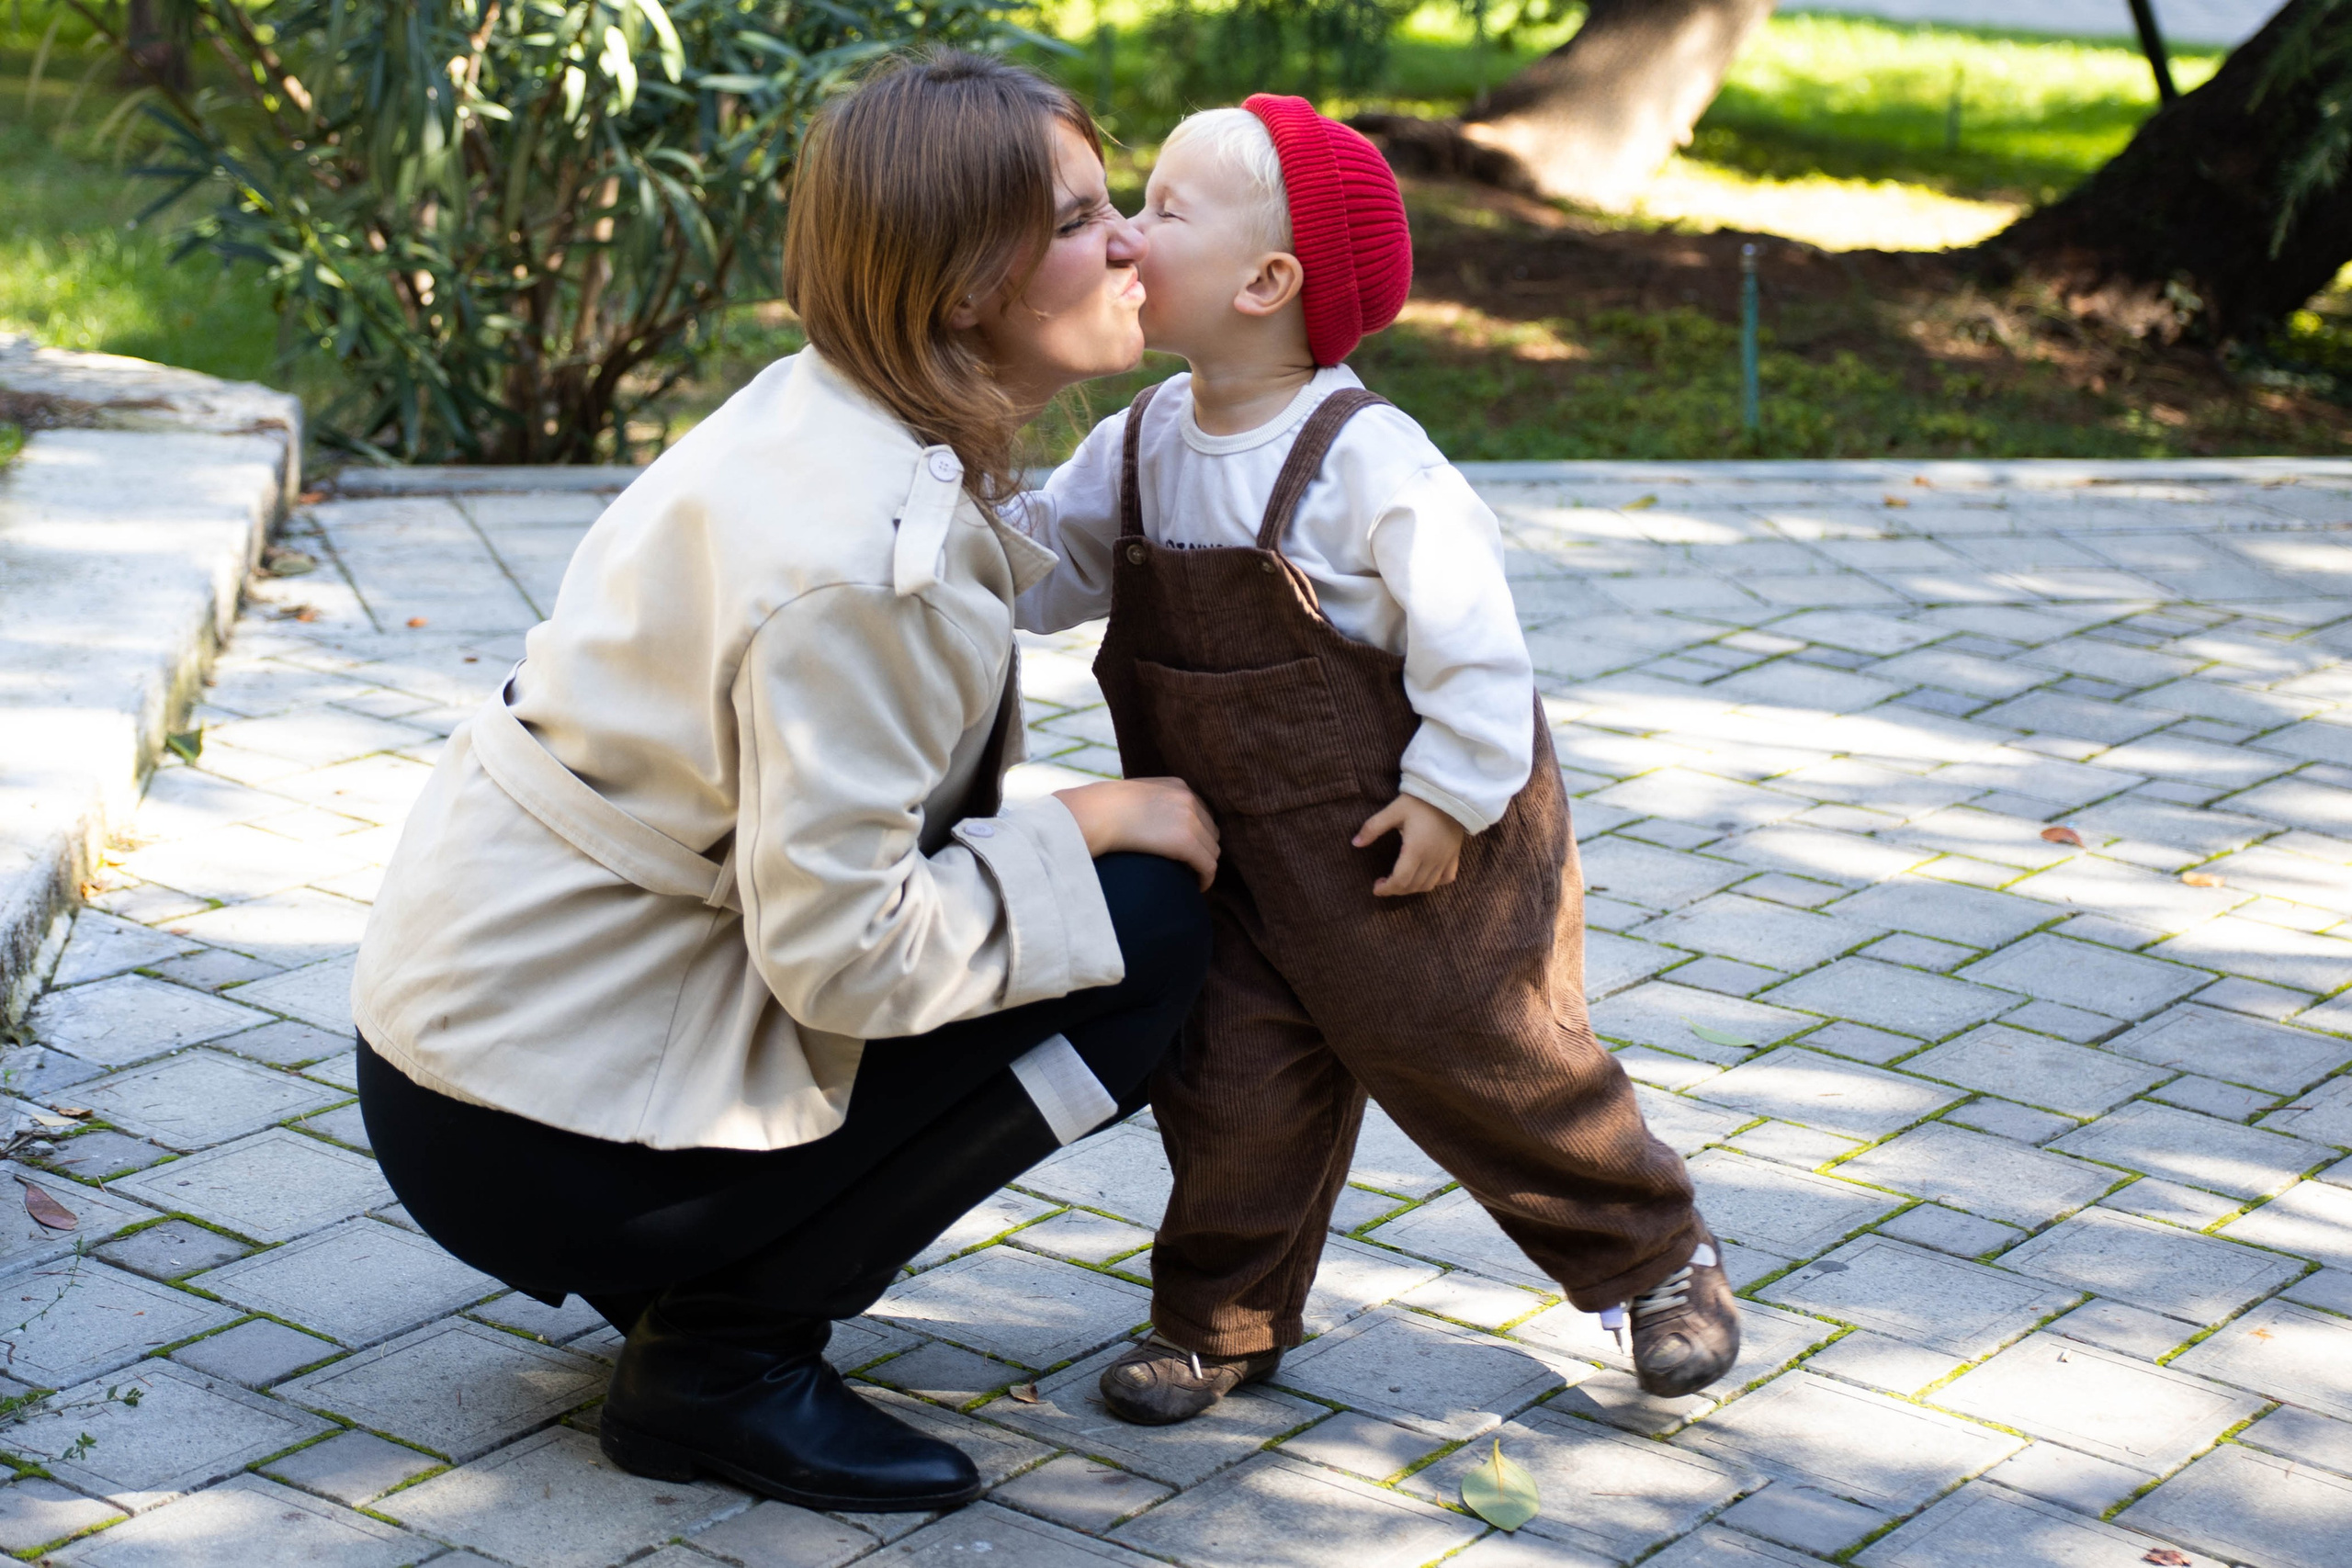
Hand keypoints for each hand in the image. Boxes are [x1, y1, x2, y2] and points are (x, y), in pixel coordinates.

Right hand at [1054, 776, 1221, 889]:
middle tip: (1190, 867)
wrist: (1097, 813)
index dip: (1199, 834)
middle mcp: (1189, 799)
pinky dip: (1206, 879)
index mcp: (1178, 786)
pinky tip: (1197, 887)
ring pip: (1212, 851)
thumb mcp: (1134, 795)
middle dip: (1203, 849)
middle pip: (1211, 831)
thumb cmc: (1103, 809)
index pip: (1202, 813)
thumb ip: (1150, 804)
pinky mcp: (1187, 842)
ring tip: (1191, 878)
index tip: (1189, 851)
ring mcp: (1191, 820)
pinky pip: (1209, 866)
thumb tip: (1147, 823)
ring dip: (1204, 865)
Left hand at [1354, 793, 1464, 896]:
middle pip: (1413, 886)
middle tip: (1384, 883)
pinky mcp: (1454, 855)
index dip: (1386, 889)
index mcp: (1415, 850)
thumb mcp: (1394, 811)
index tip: (1376, 887)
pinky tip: (1425, 876)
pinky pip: (1447, 878)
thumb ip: (1373, 828)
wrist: (1450, 793)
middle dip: (1395, 889)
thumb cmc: (1420, 802)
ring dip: (1412, 888)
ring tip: (1400, 881)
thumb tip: (1355, 843)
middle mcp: (1432, 859)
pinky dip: (1434, 882)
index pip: (1400, 881)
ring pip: (1428, 886)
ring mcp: (1445, 859)